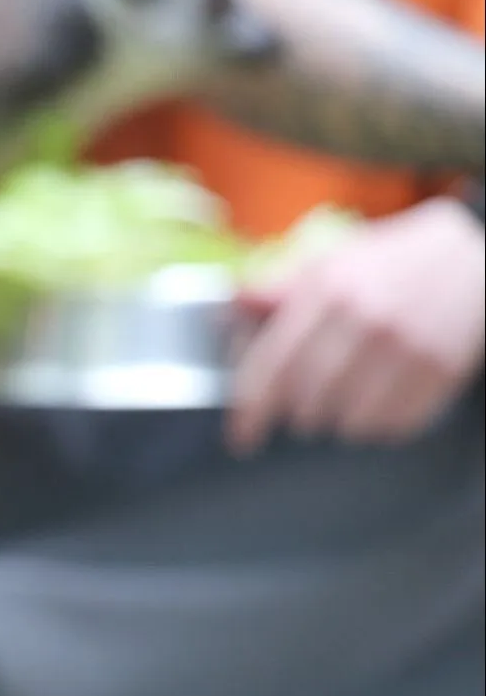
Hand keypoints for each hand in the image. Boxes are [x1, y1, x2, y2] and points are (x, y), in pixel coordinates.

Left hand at [226, 197, 484, 454]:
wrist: (472, 259)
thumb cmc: (389, 264)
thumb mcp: (329, 263)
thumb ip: (277, 290)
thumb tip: (233, 306)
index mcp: (329, 291)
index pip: (273, 367)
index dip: (250, 411)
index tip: (240, 436)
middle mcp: (366, 320)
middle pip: (307, 403)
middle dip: (296, 412)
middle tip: (302, 403)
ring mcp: (408, 348)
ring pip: (348, 423)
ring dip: (336, 419)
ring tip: (343, 394)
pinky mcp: (441, 371)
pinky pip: (391, 426)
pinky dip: (376, 422)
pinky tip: (376, 397)